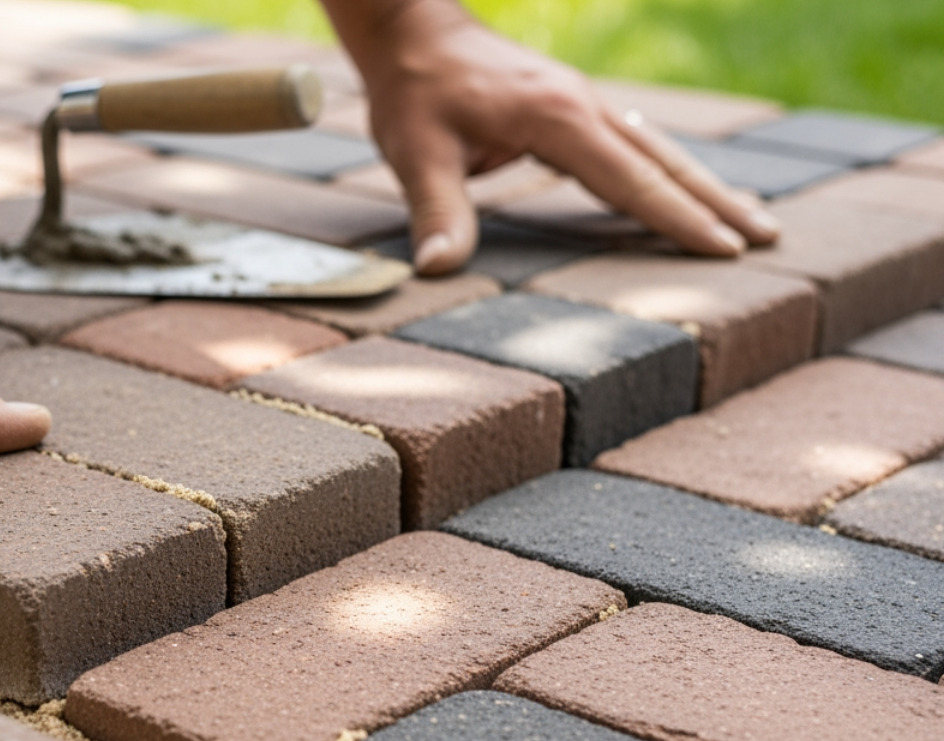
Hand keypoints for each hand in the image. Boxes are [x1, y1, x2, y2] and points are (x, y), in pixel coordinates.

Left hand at [341, 1, 779, 274]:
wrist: (412, 28)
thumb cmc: (413, 90)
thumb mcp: (415, 152)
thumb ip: (435, 211)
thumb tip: (436, 269)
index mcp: (557, 117)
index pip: (632, 178)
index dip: (678, 218)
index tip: (727, 250)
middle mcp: (583, 105)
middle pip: (665, 160)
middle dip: (718, 202)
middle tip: (771, 238)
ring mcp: (582, 101)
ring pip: (657, 147)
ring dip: (703, 184)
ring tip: (751, 217)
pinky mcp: (571, 104)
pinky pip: (634, 142)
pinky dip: (667, 169)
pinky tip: (685, 189)